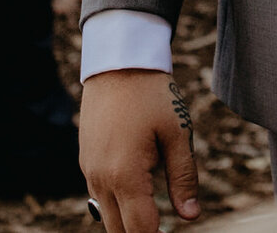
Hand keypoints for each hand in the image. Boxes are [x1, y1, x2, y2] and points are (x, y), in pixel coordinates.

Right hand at [80, 70, 199, 232]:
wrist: (117, 60)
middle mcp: (101, 178)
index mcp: (125, 175)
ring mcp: (89, 170)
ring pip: (106, 216)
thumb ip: (183, 178)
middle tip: (165, 230)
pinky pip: (99, 196)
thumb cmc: (151, 94)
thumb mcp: (177, 133)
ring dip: (128, 221)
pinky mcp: (86, 160)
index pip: (141, 229)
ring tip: (154, 216)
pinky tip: (138, 193)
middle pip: (119, 230)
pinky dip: (117, 204)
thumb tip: (191, 216)